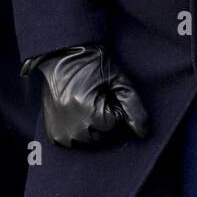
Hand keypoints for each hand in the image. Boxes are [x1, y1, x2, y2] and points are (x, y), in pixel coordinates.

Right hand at [20, 45, 149, 147]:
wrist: (62, 54)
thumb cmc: (92, 63)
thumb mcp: (118, 80)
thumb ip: (133, 107)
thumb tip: (143, 133)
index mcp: (88, 114)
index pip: (116, 125)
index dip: (115, 106)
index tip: (105, 90)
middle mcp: (72, 129)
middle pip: (104, 137)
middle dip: (105, 119)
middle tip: (95, 96)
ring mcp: (60, 134)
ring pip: (90, 141)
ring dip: (93, 126)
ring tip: (85, 102)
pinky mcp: (54, 135)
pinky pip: (75, 141)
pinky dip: (80, 130)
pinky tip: (76, 112)